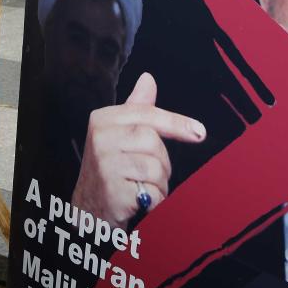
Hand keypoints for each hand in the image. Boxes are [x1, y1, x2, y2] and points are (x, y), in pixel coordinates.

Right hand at [71, 73, 206, 228]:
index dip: (177, 123)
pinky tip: (138, 201)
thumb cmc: (110, 168)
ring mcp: (105, 165)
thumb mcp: (119, 134)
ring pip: (156, 168)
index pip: (147, 115)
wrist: (87, 208)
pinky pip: (152, 192)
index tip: (200, 132)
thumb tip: (148, 79)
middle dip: (161, 161)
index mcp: (103, 119)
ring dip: (158, 183)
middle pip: (153, 142)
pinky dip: (154, 200)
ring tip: (140, 187)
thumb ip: (137, 108)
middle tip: (146, 173)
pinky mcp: (113, 191)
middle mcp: (100, 139)